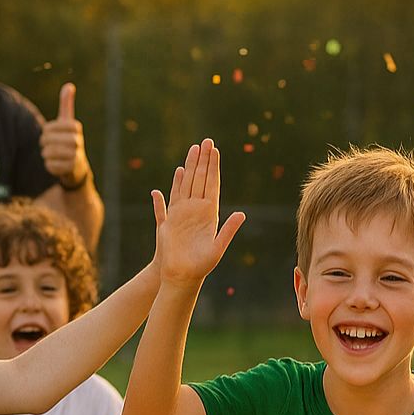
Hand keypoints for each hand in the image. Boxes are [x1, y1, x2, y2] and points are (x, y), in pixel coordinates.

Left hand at [41, 82, 89, 187]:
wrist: (78, 167)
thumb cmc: (69, 140)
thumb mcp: (68, 123)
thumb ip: (67, 105)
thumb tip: (69, 85)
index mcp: (75, 127)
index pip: (50, 127)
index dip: (47, 131)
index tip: (51, 133)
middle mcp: (77, 141)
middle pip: (48, 139)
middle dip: (45, 142)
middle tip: (48, 144)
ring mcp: (76, 156)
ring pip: (49, 152)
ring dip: (46, 154)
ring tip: (51, 154)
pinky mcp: (71, 169)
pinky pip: (51, 165)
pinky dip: (49, 165)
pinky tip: (55, 164)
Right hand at [152, 139, 245, 284]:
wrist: (181, 274)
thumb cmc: (201, 265)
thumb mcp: (218, 247)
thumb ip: (229, 230)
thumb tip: (242, 214)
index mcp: (210, 213)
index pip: (212, 184)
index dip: (213, 167)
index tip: (215, 151)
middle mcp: (198, 209)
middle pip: (201, 179)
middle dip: (203, 160)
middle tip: (207, 141)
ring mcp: (184, 211)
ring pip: (188, 183)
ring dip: (191, 166)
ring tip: (194, 148)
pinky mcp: (172, 217)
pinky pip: (174, 195)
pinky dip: (176, 183)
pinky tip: (179, 171)